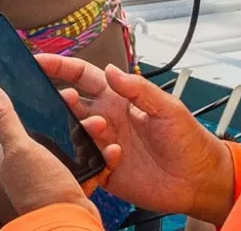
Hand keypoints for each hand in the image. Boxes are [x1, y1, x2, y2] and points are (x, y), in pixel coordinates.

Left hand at [0, 81, 106, 219]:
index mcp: (10, 157)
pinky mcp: (71, 189)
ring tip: (100, 128)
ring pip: (72, 150)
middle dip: (73, 123)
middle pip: (51, 135)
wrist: (69, 223)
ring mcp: (50, 179)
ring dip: (89, 137)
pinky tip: (110, 152)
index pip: (21, 125)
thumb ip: (3, 117)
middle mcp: (28, 168)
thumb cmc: (41, 189)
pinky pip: (88, 169)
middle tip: (88, 115)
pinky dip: (100, 160)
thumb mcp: (19, 147)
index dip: (41, 110)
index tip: (62, 97)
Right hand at [38, 55, 234, 224]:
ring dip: (79, 127)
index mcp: (118, 100)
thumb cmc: (189, 141)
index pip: (83, 76)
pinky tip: (112, 157)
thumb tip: (111, 70)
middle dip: (60, 98)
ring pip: (74, 132)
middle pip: (71, 103)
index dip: (61, 67)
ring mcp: (104, 145)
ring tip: (99, 128)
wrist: (200, 180)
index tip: (40, 60)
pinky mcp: (105, 170)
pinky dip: (92, 158)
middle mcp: (107, 119)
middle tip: (64, 98)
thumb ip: (139, 89)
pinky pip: (86, 163)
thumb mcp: (168, 108)